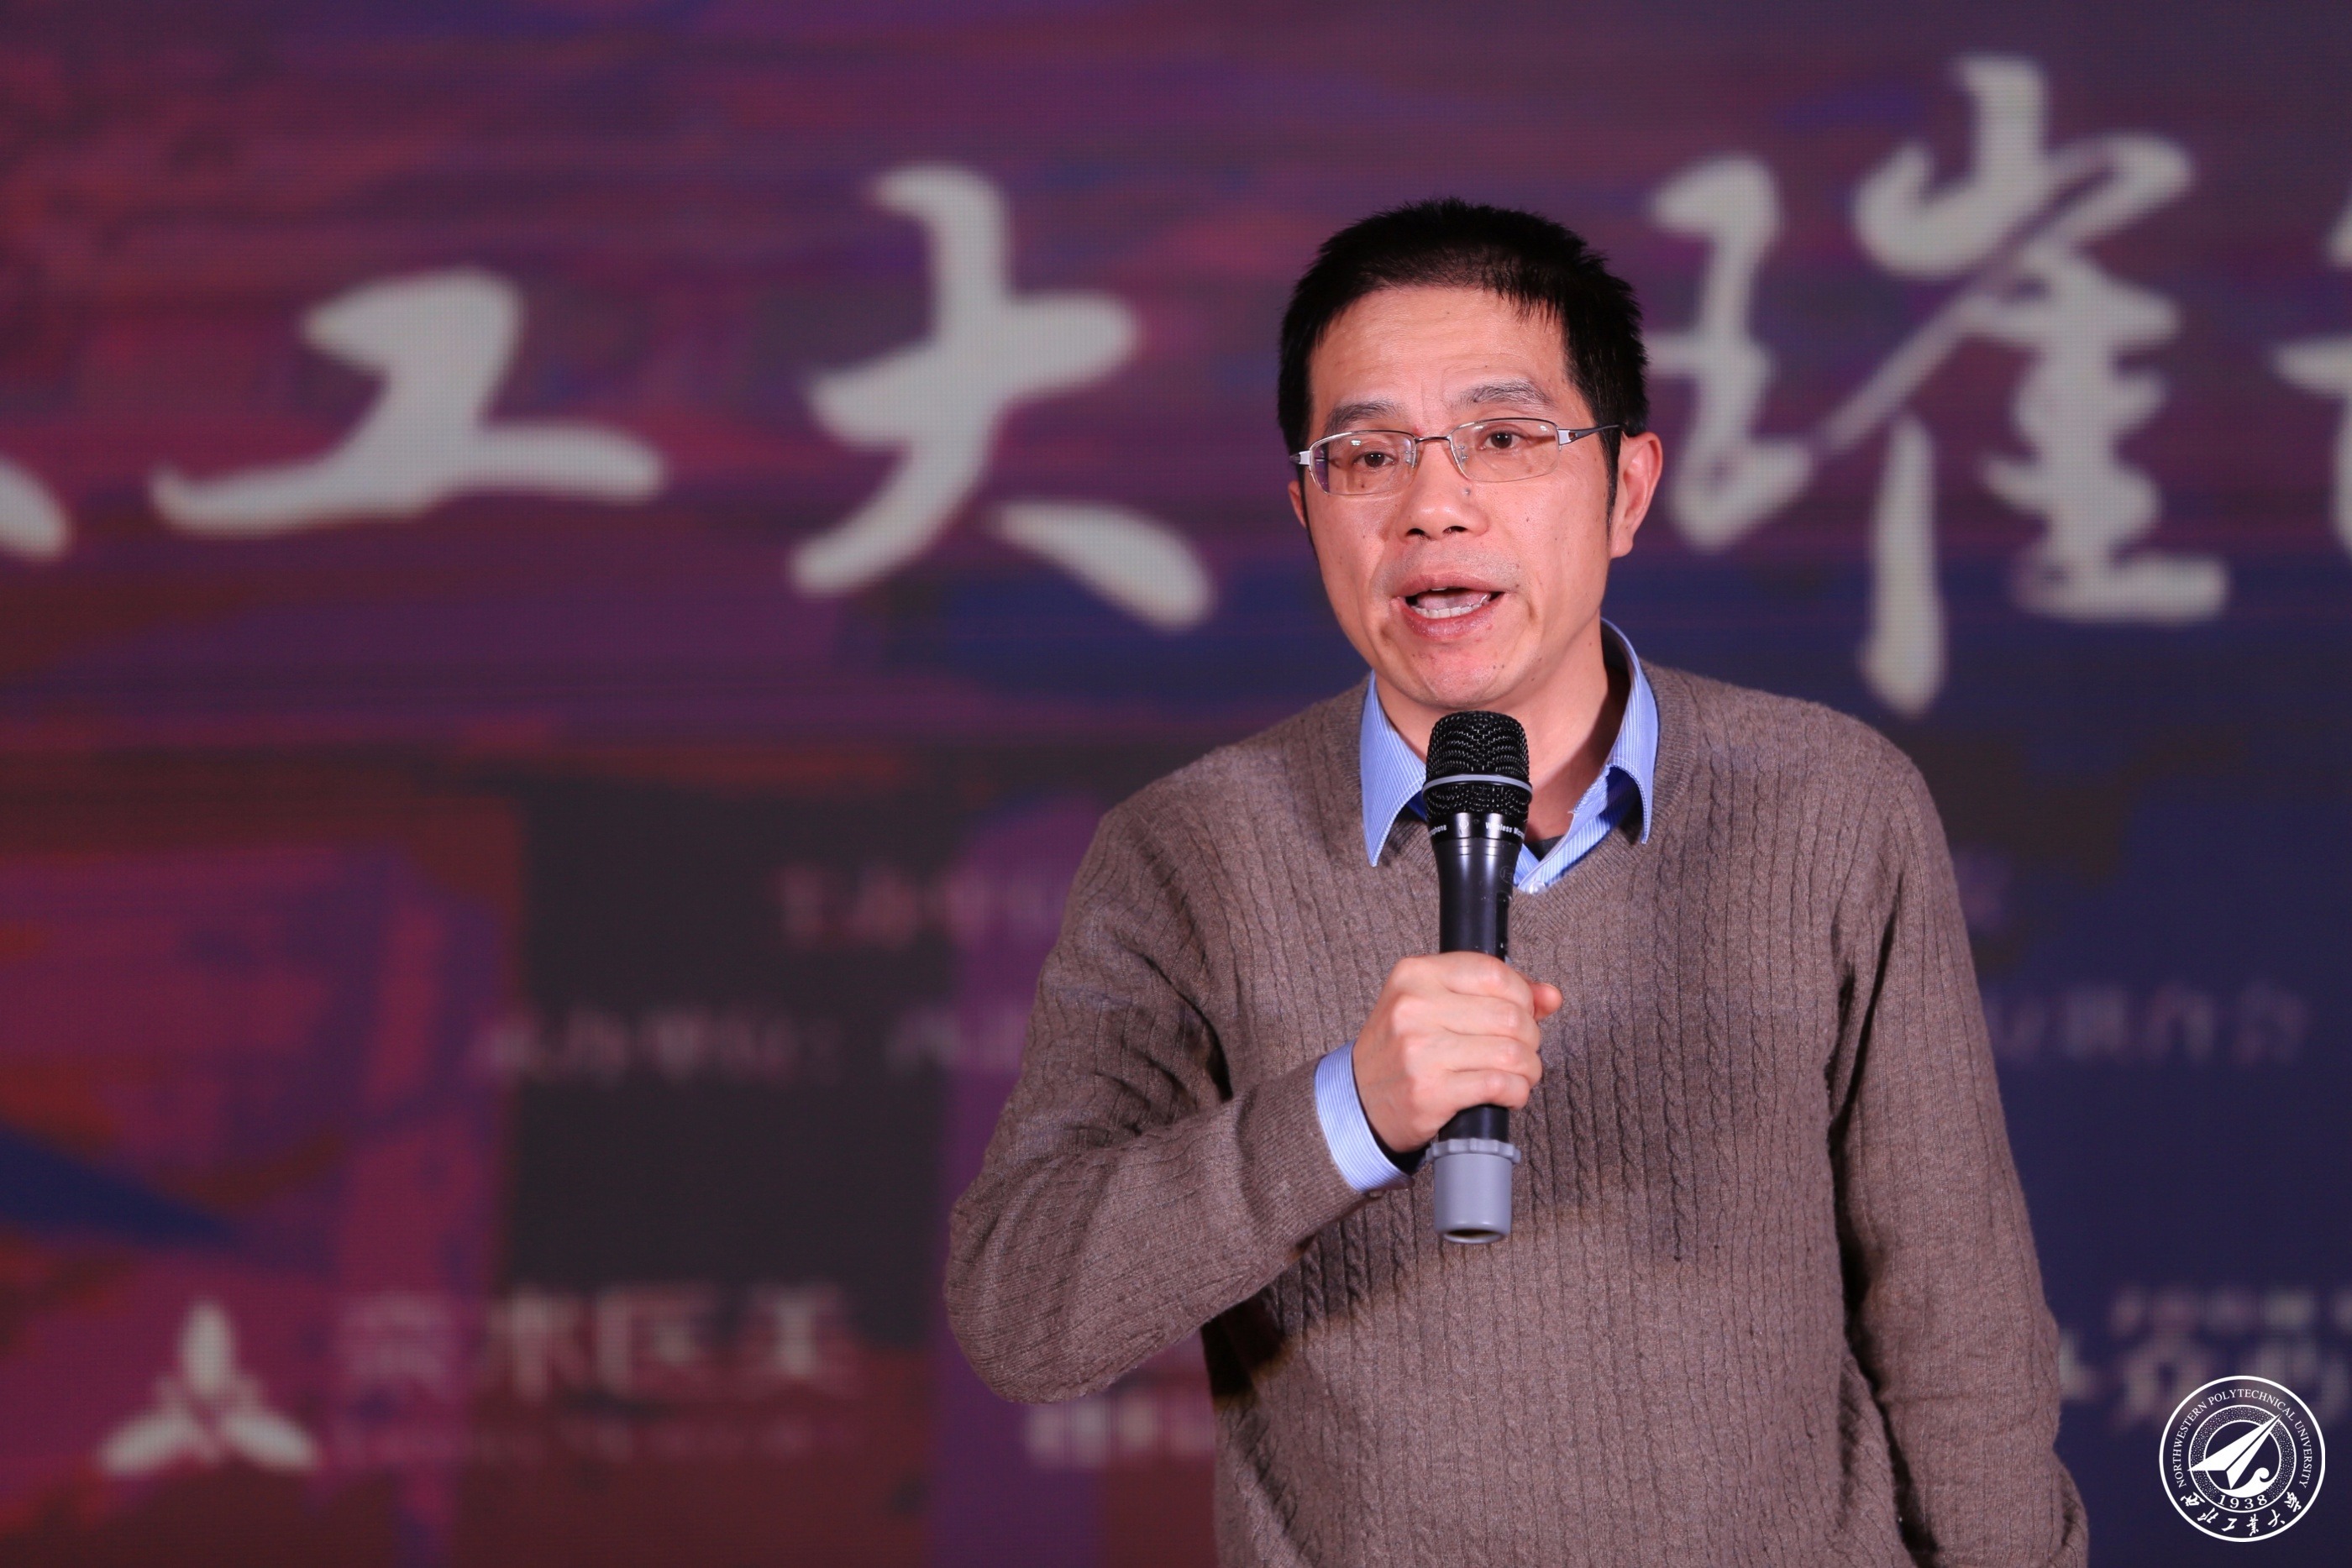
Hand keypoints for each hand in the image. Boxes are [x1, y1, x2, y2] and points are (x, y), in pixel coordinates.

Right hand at [1351, 952, 1561, 1153]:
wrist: (1359, 1100)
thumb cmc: (1400, 1049)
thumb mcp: (1433, 1004)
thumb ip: (1492, 993)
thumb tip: (1550, 996)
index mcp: (1415, 975)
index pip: (1494, 973)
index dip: (1523, 995)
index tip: (1523, 1012)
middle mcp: (1413, 1008)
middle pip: (1510, 1015)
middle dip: (1530, 1037)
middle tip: (1522, 1050)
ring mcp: (1420, 1051)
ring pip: (1511, 1052)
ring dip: (1529, 1068)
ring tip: (1519, 1074)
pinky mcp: (1430, 1092)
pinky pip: (1499, 1085)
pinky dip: (1516, 1092)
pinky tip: (1508, 1094)